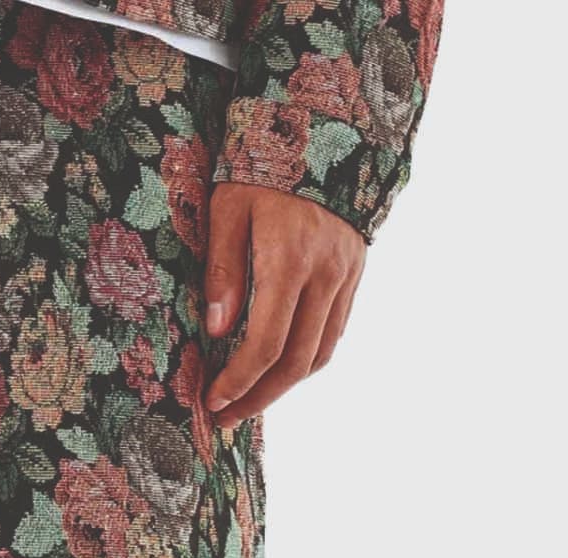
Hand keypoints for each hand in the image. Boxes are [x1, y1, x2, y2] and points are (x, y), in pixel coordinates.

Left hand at [204, 184, 364, 423]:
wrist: (326, 128)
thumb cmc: (263, 166)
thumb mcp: (227, 209)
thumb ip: (223, 270)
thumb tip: (217, 331)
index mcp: (290, 259)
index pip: (267, 342)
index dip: (239, 380)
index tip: (213, 401)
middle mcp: (325, 273)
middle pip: (296, 360)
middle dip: (259, 397)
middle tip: (226, 418)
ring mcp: (346, 275)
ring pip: (320, 352)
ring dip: (284, 387)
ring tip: (249, 402)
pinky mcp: (354, 274)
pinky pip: (333, 332)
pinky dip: (305, 359)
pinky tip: (277, 370)